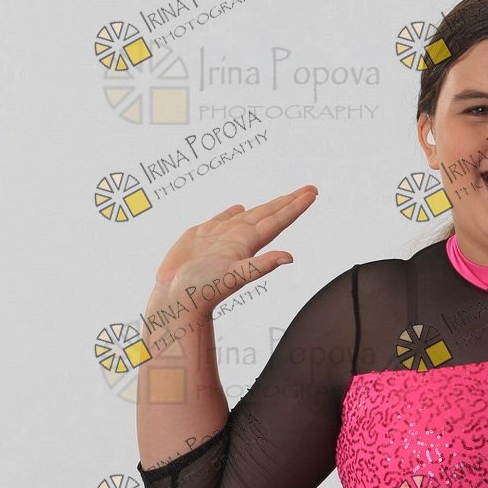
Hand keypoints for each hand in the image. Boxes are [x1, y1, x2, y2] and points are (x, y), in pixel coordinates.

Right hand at [154, 186, 318, 306]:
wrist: (174, 299)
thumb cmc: (201, 291)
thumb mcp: (233, 276)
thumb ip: (260, 265)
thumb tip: (290, 258)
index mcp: (247, 243)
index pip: (278, 220)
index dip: (295, 206)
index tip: (313, 193)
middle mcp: (237, 237)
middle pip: (269, 214)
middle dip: (289, 200)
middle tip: (311, 188)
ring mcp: (220, 236)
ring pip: (248, 214)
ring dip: (266, 205)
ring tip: (283, 197)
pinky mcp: (201, 236)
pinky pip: (221, 219)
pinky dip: (232, 211)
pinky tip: (239, 207)